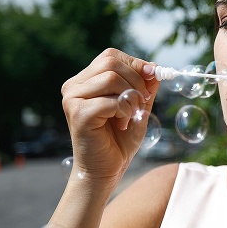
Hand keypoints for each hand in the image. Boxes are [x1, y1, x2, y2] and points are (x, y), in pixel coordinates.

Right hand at [61, 48, 159, 181]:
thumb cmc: (119, 140)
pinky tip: (122, 124)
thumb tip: (154, 67)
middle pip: (111, 63)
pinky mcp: (78, 114)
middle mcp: (74, 86)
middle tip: (142, 103)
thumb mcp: (138, 108)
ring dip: (131, 98)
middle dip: (137, 81)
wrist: (105, 171)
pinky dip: (125, 111)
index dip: (136, 64)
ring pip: (112, 78)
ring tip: (129, 117)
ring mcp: (73, 99)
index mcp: (85, 81)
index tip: (153, 78)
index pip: (111, 56)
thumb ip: (144, 87)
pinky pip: (111, 101)